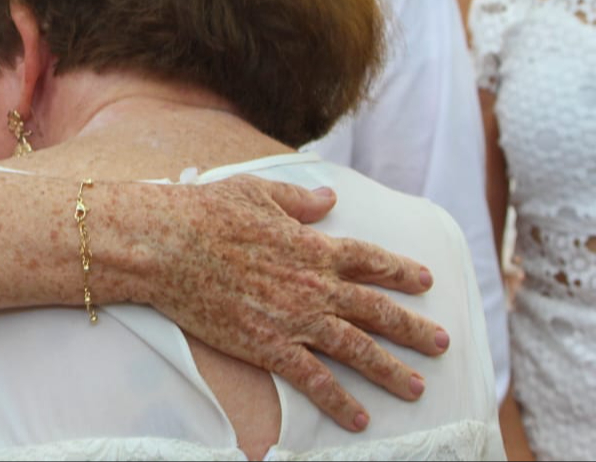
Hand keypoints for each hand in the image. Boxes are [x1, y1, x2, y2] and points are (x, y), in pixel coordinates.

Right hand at [140, 175, 447, 431]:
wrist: (169, 244)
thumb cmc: (206, 211)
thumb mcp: (258, 192)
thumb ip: (300, 199)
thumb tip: (330, 198)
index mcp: (313, 245)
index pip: (370, 260)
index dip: (401, 271)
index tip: (426, 281)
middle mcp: (315, 284)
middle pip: (376, 310)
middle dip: (413, 328)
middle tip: (442, 343)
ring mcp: (295, 318)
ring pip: (357, 349)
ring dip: (391, 370)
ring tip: (416, 387)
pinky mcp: (270, 346)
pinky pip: (315, 380)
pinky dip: (340, 401)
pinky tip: (359, 418)